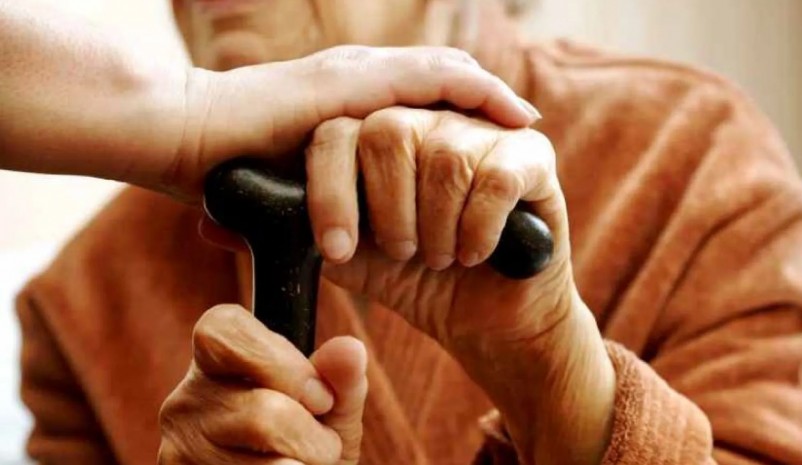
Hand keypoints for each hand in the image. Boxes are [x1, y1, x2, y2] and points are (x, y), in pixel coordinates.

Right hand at [158, 305, 367, 464]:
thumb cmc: (309, 450)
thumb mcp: (333, 413)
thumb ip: (341, 380)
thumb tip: (350, 348)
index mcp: (217, 362)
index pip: (224, 330)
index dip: (279, 362)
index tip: (319, 396)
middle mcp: (186, 400)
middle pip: (260, 410)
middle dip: (309, 434)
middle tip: (323, 447)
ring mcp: (180, 448)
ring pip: (262, 459)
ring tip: (300, 464)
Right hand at [160, 45, 539, 199]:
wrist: (182, 136)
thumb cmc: (225, 165)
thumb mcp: (291, 182)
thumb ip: (320, 195)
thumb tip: (330, 236)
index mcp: (345, 101)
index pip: (415, 97)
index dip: (457, 115)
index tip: (490, 142)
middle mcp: (357, 78)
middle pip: (441, 80)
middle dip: (484, 106)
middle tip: (523, 129)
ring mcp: (354, 75)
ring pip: (444, 74)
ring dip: (487, 100)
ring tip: (526, 125)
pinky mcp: (350, 84)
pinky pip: (430, 83)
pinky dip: (474, 97)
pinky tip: (507, 115)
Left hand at [301, 108, 613, 464]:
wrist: (487, 319)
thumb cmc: (420, 281)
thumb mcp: (355, 259)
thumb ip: (309, 228)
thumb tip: (232, 215)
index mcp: (384, 137)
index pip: (338, 133)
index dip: (330, 190)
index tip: (336, 249)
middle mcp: (433, 119)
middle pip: (388, 131)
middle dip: (389, 210)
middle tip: (403, 252)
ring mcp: (484, 132)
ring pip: (445, 156)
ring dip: (436, 227)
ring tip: (441, 257)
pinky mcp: (531, 158)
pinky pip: (494, 177)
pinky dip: (477, 229)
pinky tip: (476, 253)